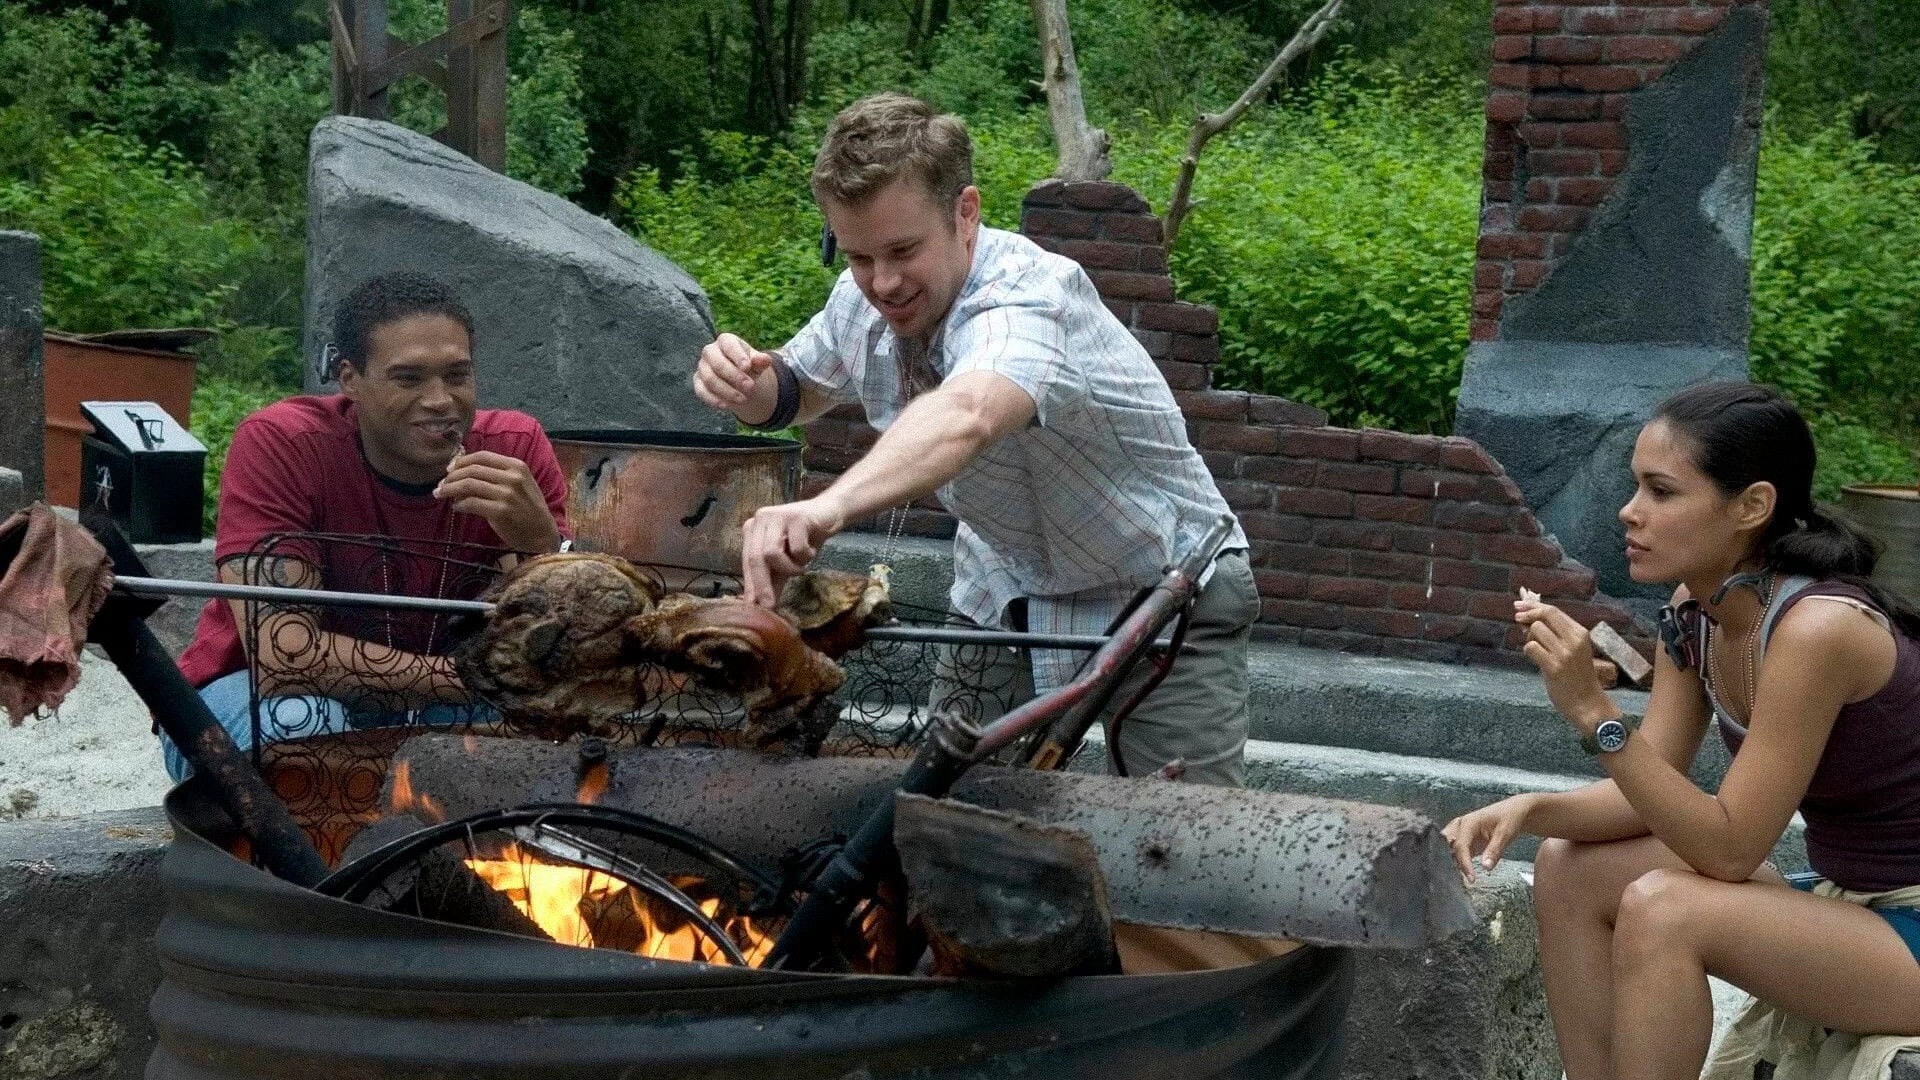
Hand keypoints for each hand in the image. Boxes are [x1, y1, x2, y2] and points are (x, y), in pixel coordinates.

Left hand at [434, 450, 561, 552]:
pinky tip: (456, 508)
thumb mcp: (520, 484)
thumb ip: (498, 474)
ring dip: (450, 489)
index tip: (449, 470)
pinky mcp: (501, 511)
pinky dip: (459, 505)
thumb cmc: (528, 509)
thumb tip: (463, 471)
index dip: (461, 461)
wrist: (542, 534)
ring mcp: (507, 494)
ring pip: (468, 485)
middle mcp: (512, 477)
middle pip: (472, 469)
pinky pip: (471, 503)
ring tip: (441, 494)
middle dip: (451, 477)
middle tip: (441, 485)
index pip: (482, 456)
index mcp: (517, 466)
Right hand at [694, 333, 774, 419]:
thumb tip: (765, 359)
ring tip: (743, 399)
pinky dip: (713, 399)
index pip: (729, 345)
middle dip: (735, 377)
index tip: (747, 367)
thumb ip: (761, 361)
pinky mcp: (698, 382)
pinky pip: (701, 391)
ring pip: (710, 379)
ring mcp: (702, 367)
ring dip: (727, 391)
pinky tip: (726, 406)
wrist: (738, 378)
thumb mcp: (757, 363)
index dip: (737, 356)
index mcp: (725, 341)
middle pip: (718, 364)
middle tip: (750, 387)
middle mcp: (710, 351)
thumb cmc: (748, 366)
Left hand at [740, 498, 845, 607]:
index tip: (753, 607)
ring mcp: (777, 515)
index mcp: (753, 530)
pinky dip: (806, 555)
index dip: (751, 585)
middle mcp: (760, 519)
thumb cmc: (805, 538)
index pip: (747, 561)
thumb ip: (773, 581)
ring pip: (771, 553)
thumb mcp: (786, 562)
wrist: (829, 514)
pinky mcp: (796, 516)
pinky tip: (811, 550)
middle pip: (755, 558)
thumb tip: (761, 606)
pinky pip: (796, 547)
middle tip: (769, 605)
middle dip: (762, 584)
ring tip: (801, 567)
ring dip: (789, 567)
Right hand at [1441, 794, 1535, 881]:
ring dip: (1450, 863)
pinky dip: (1456, 863)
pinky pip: (1455, 853)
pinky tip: (1462, 875)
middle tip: (1452, 879)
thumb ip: (1494, 851)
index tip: (1471, 879)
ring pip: (1446, 849)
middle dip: (1446, 861)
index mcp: (1468, 822)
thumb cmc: (1510, 818)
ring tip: (1456, 879)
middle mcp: (1459, 826)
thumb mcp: (1505, 834)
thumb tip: (1485, 867)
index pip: (1460, 845)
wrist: (1514, 812)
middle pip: (1444, 845)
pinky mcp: (1464, 841)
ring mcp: (1460, 833)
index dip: (1464, 863)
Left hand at [1516, 597, 1615, 731]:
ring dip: (1529, 638)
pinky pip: (1531, 647)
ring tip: (1537, 650)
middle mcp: (1574, 640)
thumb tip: (1527, 618)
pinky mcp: (1554, 667)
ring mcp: (1564, 654)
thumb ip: (1554, 633)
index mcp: (1580, 633)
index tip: (1519, 605)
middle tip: (1518, 620)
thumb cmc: (1578, 676)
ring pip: (1535, 630)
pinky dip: (1528, 651)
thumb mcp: (1572, 649)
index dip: (1534, 606)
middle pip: (1544, 615)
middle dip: (1528, 616)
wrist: (1588, 703)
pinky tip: (1535, 659)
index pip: (1554, 611)